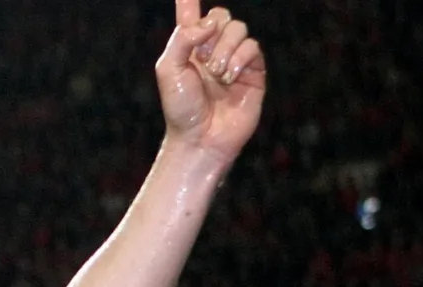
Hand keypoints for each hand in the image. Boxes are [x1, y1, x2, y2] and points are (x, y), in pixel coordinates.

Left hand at [155, 0, 265, 165]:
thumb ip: (183, 39)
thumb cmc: (180, 107)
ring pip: (239, 29)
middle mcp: (212, 49)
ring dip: (224, 50)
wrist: (201, 137)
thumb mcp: (169, 70)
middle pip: (221, 15)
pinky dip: (240, 59)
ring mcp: (234, 59)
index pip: (191, 15)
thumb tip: (209, 23)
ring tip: (215, 74)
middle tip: (202, 57)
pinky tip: (229, 78)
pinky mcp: (253, 72)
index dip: (189, 1)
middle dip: (212, 31)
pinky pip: (253, 47)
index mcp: (188, 47)